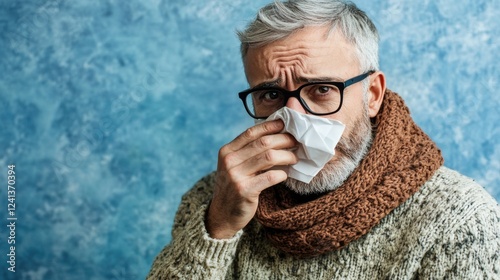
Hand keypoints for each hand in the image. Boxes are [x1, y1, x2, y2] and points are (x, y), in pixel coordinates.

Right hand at [206, 120, 297, 238]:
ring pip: (269, 157)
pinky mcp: (245, 190)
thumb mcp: (234, 166)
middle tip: (295, 142)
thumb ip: (248, 151)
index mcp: (227, 151)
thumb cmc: (234, 186)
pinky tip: (285, 174)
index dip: (270, 126)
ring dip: (287, 156)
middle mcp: (229, 161)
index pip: (251, 132)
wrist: (222, 215)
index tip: (284, 124)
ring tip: (294, 157)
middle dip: (283, 140)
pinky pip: (270, 177)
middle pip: (263, 143)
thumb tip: (274, 134)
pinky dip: (282, 173)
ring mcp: (236, 176)